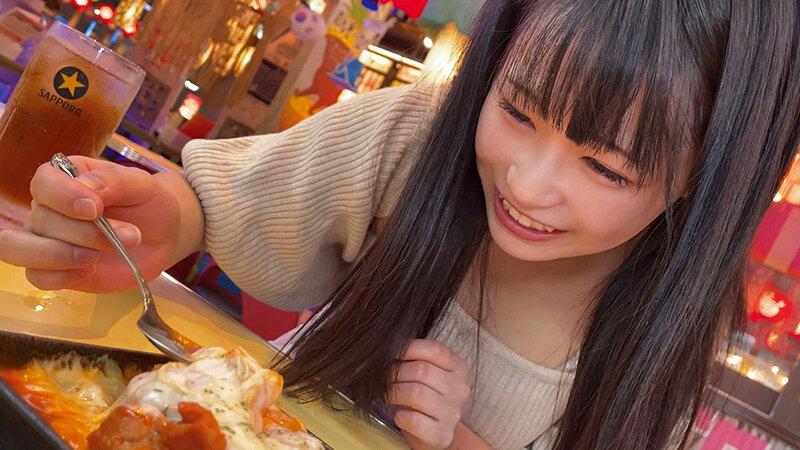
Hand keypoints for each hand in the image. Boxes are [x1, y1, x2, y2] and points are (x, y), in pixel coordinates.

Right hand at [0, 156, 203, 292]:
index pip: (44, 183)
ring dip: (59, 255)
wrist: (164, 235)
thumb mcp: (142, 184)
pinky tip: (89, 271)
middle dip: (84, 233)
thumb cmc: (149, 203)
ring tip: (98, 257)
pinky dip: (60, 276)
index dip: (63, 196)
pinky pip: (37, 277)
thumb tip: (84, 187)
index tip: (94, 208)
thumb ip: (112, 181)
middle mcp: (50, 208)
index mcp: (66, 179)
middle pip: (40, 220)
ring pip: (21, 248)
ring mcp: (49, 240)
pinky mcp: (57, 268)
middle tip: (129, 235)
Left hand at [390, 340, 470, 449]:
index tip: (393, 353)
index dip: (409, 348)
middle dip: (397, 372)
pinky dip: (400, 416)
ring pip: (415, 393)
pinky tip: (400, 415)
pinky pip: (413, 420)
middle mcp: (460, 390)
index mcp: (459, 369)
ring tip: (390, 395)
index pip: (434, 350)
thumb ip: (418, 358)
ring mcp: (452, 413)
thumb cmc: (428, 397)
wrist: (436, 431)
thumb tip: (391, 348)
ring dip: (395, 393)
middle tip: (386, 378)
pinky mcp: (441, 434)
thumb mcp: (430, 373)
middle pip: (421, 370)